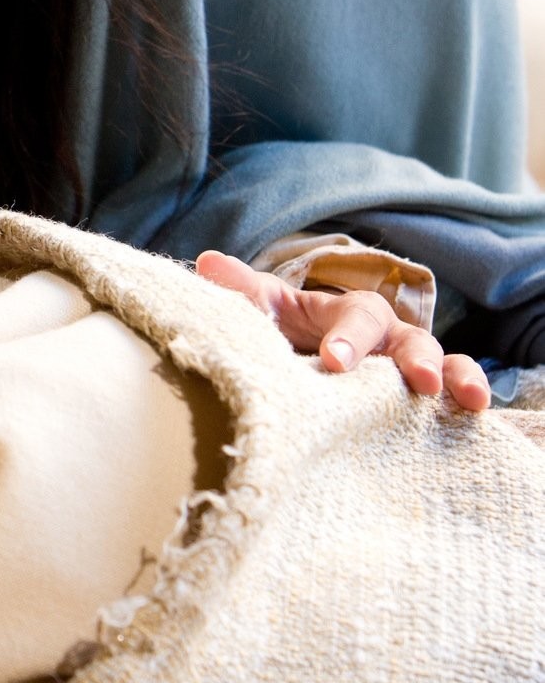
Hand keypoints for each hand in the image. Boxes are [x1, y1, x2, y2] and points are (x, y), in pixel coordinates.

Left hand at [195, 251, 490, 411]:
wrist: (303, 361)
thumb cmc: (287, 333)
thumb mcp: (266, 312)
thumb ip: (242, 293)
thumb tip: (207, 263)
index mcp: (349, 313)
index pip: (355, 317)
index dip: (348, 338)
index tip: (335, 362)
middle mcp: (387, 338)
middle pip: (408, 340)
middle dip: (415, 358)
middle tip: (418, 381)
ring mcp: (408, 370)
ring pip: (442, 364)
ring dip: (456, 377)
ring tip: (468, 399)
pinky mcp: (420, 402)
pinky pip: (453, 396)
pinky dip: (467, 402)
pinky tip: (476, 418)